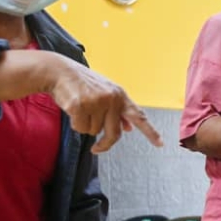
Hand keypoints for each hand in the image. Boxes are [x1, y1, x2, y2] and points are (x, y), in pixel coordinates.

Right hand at [49, 56, 163, 153]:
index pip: (139, 116)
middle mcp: (112, 99)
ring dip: (86, 126)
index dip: (150, 132)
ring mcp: (96, 102)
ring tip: (81, 108)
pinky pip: (80, 129)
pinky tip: (72, 108)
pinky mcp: (80, 106)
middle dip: (105, 144)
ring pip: (94, 132)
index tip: (160, 144)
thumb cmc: (83, 84)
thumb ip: (118, 110)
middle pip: (114, 134)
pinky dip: (75, 124)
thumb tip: (129, 128)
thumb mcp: (105, 93)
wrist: (60, 72)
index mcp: (120, 96)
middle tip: (96, 149)